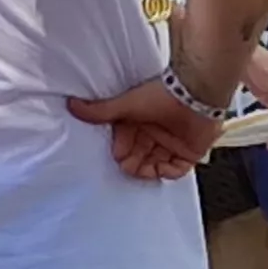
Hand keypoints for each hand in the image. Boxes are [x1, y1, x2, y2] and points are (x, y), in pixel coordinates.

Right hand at [66, 79, 219, 181]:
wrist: (194, 95)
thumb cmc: (163, 95)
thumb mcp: (126, 105)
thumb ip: (100, 110)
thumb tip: (73, 105)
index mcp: (139, 121)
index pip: (125, 143)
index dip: (121, 151)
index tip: (118, 153)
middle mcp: (154, 132)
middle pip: (138, 156)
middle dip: (132, 163)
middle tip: (128, 164)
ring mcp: (171, 143)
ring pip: (155, 165)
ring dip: (148, 170)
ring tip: (145, 169)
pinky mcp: (188, 152)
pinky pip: (176, 170)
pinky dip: (168, 173)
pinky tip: (162, 168)